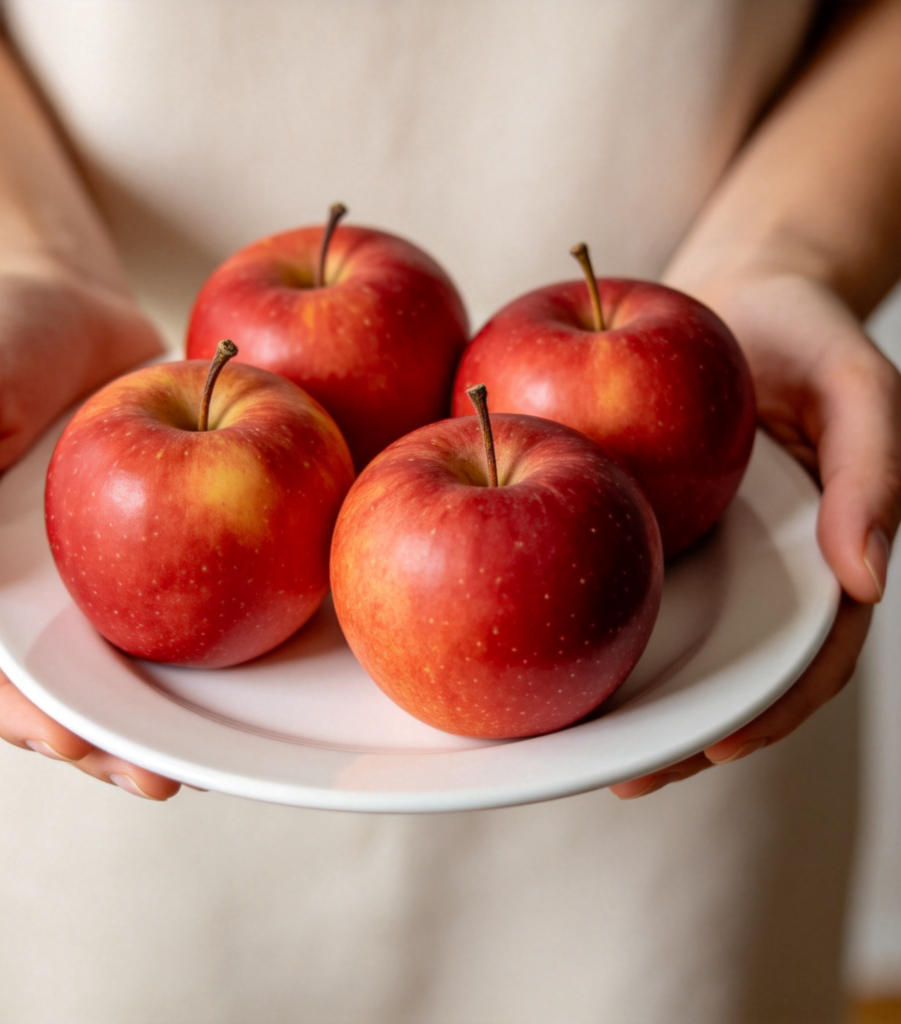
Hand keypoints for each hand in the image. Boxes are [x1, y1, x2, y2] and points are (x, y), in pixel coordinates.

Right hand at [0, 269, 182, 798]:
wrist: (69, 297)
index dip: (20, 714)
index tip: (70, 743)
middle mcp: (30, 585)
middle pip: (60, 687)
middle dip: (103, 742)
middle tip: (161, 778)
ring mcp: (94, 571)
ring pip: (121, 662)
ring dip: (158, 715)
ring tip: (207, 756)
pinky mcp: (152, 541)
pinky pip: (172, 599)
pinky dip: (199, 636)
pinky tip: (240, 667)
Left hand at [612, 272, 900, 797]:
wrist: (732, 298)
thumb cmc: (805, 335)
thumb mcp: (859, 386)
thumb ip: (874, 472)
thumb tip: (867, 577)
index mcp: (818, 559)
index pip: (805, 661)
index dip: (767, 715)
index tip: (710, 751)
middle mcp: (756, 571)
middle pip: (723, 671)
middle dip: (675, 731)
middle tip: (617, 775)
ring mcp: (699, 555)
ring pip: (664, 641)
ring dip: (622, 694)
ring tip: (565, 740)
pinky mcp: (642, 527)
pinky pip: (613, 577)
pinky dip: (583, 613)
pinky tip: (535, 635)